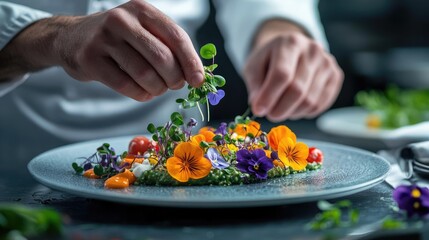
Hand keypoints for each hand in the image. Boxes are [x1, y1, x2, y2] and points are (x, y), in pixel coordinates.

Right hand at [0, 0, 203, 100]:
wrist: (72, 38)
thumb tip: (197, 74)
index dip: (191, 62)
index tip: (198, 80)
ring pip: (145, 74)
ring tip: (158, 88)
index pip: (176, 36)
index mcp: (142, 10)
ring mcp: (104, 39)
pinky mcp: (90, 59)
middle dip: (174, 78)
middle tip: (175, 85)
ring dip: (158, 89)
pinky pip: (126, 85)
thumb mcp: (143, 30)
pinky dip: (141, 94)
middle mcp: (122, 20)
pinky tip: (143, 92)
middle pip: (162, 58)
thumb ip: (168, 46)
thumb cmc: (119, 38)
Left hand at [243, 20, 342, 121]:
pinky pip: (320, 104)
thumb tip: (259, 107)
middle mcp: (313, 50)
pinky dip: (304, 112)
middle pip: (297, 90)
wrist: (290, 50)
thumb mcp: (253, 66)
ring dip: (291, 112)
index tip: (259, 110)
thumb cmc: (269, 60)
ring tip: (280, 108)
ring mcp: (327, 63)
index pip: (282, 74)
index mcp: (290, 42)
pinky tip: (294, 106)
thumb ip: (255, 85)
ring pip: (309, 101)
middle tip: (269, 114)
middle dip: (280, 109)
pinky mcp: (335, 76)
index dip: (269, 96)